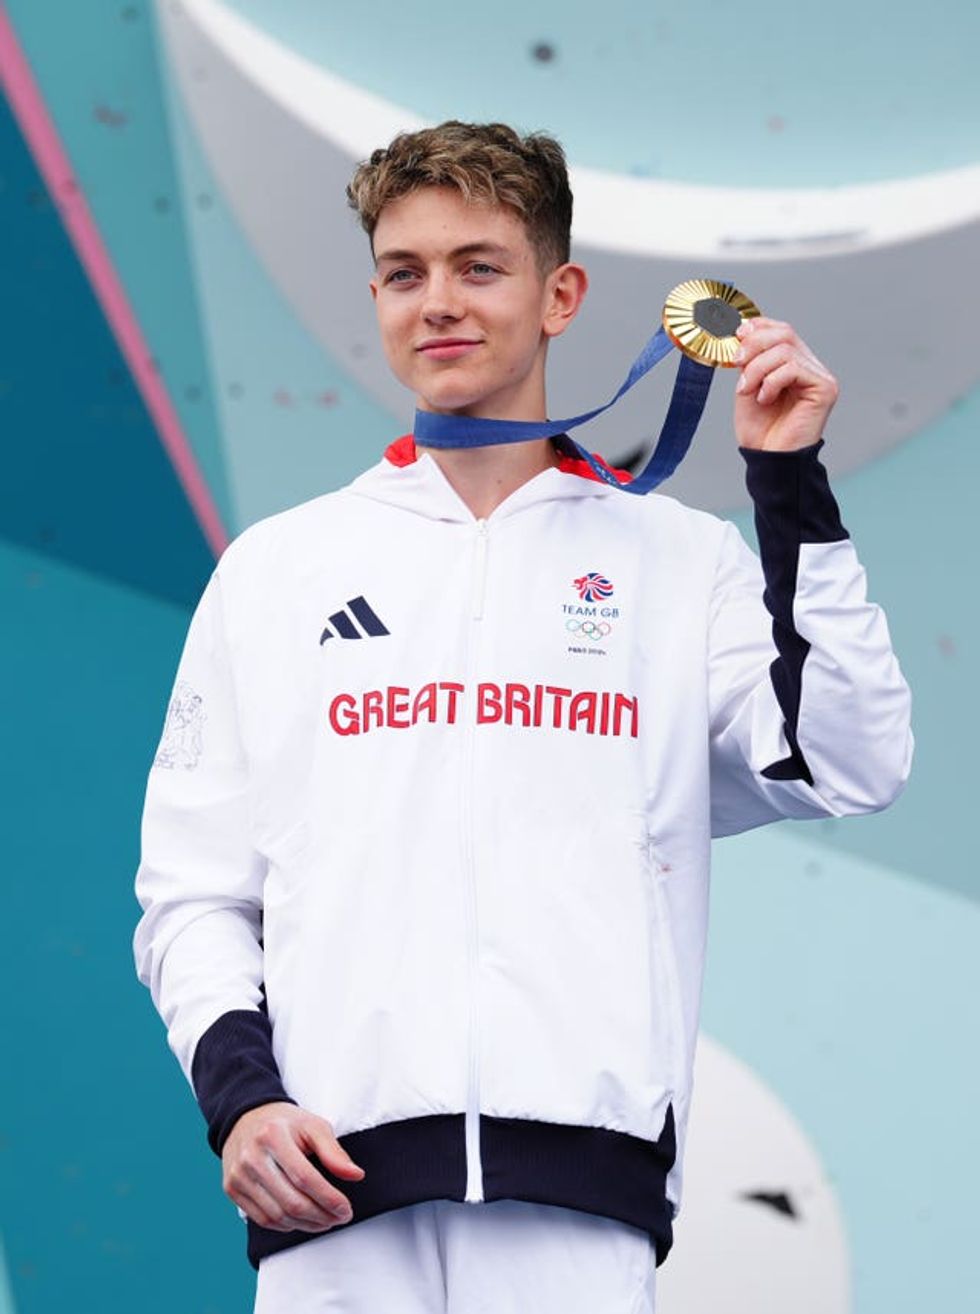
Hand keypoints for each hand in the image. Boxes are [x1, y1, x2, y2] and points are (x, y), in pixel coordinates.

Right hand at [222, 1102, 365, 1232]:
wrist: (246, 1118)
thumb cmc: (284, 1123)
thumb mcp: (312, 1125)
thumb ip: (334, 1151)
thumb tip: (355, 1175)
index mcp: (274, 1136)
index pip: (305, 1178)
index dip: (328, 1198)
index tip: (345, 1209)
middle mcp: (252, 1157)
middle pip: (291, 1201)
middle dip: (321, 1216)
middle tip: (339, 1218)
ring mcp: (238, 1175)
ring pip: (277, 1216)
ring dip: (306, 1225)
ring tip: (324, 1221)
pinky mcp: (232, 1189)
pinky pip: (262, 1219)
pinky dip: (286, 1226)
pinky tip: (301, 1221)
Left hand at [732, 317, 838, 451]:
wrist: (769, 459)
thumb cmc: (760, 429)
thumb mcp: (747, 386)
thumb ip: (749, 360)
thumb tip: (742, 332)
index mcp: (793, 363)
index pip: (781, 330)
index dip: (758, 327)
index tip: (737, 336)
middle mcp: (810, 366)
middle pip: (785, 333)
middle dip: (754, 345)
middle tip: (736, 363)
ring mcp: (820, 376)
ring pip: (785, 350)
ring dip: (757, 369)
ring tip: (748, 390)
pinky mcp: (825, 388)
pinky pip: (793, 368)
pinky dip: (771, 381)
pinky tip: (765, 399)